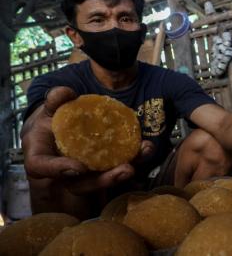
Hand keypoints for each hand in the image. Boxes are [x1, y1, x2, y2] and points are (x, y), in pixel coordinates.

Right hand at [21, 86, 153, 194]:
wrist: (62, 125)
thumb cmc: (53, 117)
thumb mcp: (51, 106)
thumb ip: (55, 100)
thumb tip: (65, 93)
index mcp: (40, 156)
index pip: (41, 167)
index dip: (58, 170)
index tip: (78, 167)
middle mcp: (61, 172)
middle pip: (79, 184)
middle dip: (104, 180)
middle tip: (126, 170)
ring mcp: (83, 174)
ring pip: (101, 180)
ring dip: (122, 174)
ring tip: (140, 161)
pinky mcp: (102, 168)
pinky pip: (116, 167)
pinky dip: (133, 158)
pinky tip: (146, 148)